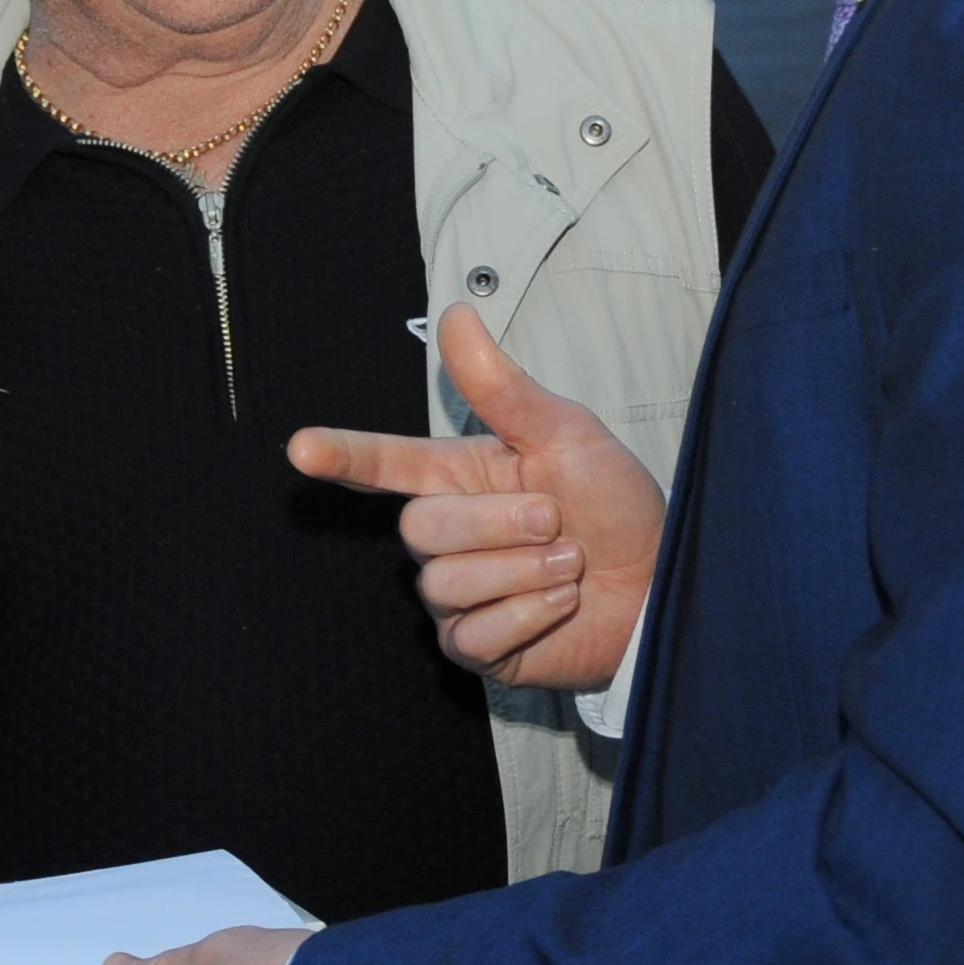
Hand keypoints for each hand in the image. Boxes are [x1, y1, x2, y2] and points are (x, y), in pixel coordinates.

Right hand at [287, 303, 663, 691]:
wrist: (662, 585)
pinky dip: (530, 616)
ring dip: (525, 571)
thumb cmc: (614, 506)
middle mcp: (447, 535)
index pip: (384, 465)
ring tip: (569, 564)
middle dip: (501, 523)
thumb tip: (457, 316)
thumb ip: (503, 387)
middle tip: (556, 519)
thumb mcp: (568, 434)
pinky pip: (475, 633)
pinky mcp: (475, 647)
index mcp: (458, 477)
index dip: (342, 455)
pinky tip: (560, 604)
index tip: (301, 448)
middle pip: (423, 528)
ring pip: (448, 582)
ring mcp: (456, 595)